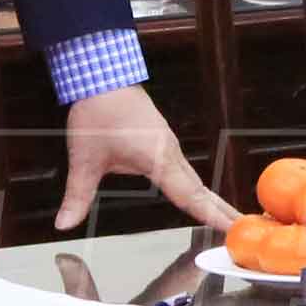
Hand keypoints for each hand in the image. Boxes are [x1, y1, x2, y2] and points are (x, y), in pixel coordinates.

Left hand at [59, 86, 236, 231]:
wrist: (102, 76)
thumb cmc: (97, 113)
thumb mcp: (83, 159)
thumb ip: (77, 195)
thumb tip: (64, 224)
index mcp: (157, 158)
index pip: (188, 195)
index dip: (210, 215)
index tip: (232, 229)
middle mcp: (170, 153)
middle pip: (200, 189)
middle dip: (221, 211)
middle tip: (242, 229)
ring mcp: (169, 146)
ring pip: (195, 179)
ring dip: (211, 199)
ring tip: (229, 218)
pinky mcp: (163, 142)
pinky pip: (186, 170)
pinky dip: (197, 187)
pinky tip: (198, 196)